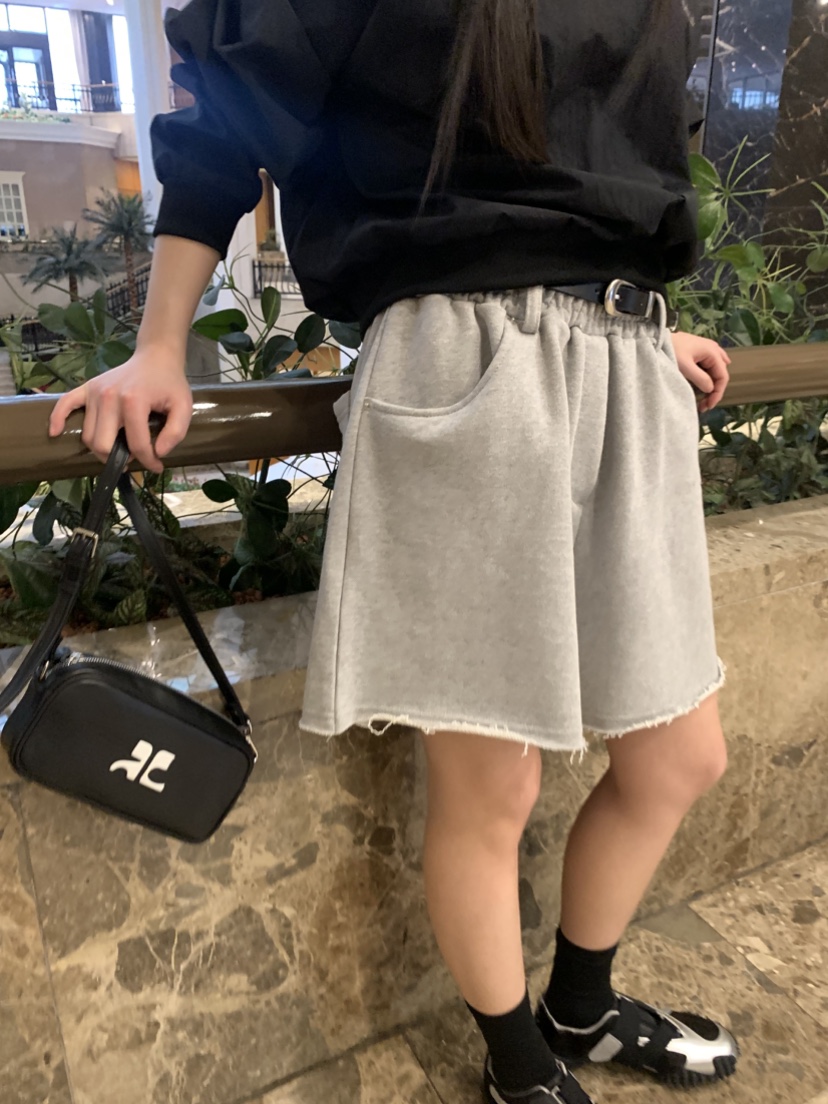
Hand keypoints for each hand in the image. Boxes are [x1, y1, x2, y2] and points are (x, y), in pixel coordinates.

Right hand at [48, 346, 192, 473]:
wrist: (155, 358)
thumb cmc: (170, 383)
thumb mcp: (183, 406)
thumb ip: (175, 432)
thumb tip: (158, 453)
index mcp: (133, 401)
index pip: (136, 444)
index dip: (148, 461)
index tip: (157, 466)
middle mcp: (109, 397)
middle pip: (102, 444)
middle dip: (118, 459)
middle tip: (133, 458)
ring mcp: (94, 392)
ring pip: (88, 435)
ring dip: (101, 448)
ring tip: (118, 448)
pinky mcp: (86, 388)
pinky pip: (64, 405)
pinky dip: (58, 419)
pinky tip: (55, 433)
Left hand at [669, 331, 730, 413]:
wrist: (656, 338)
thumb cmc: (670, 351)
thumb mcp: (685, 367)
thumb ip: (700, 379)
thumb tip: (710, 389)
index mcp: (712, 352)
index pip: (722, 376)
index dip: (717, 393)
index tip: (708, 406)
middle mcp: (713, 349)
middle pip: (720, 373)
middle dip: (714, 390)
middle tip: (703, 405)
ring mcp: (706, 348)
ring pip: (716, 369)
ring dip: (711, 384)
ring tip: (704, 397)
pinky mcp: (698, 350)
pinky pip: (709, 365)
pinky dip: (708, 376)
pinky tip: (706, 383)